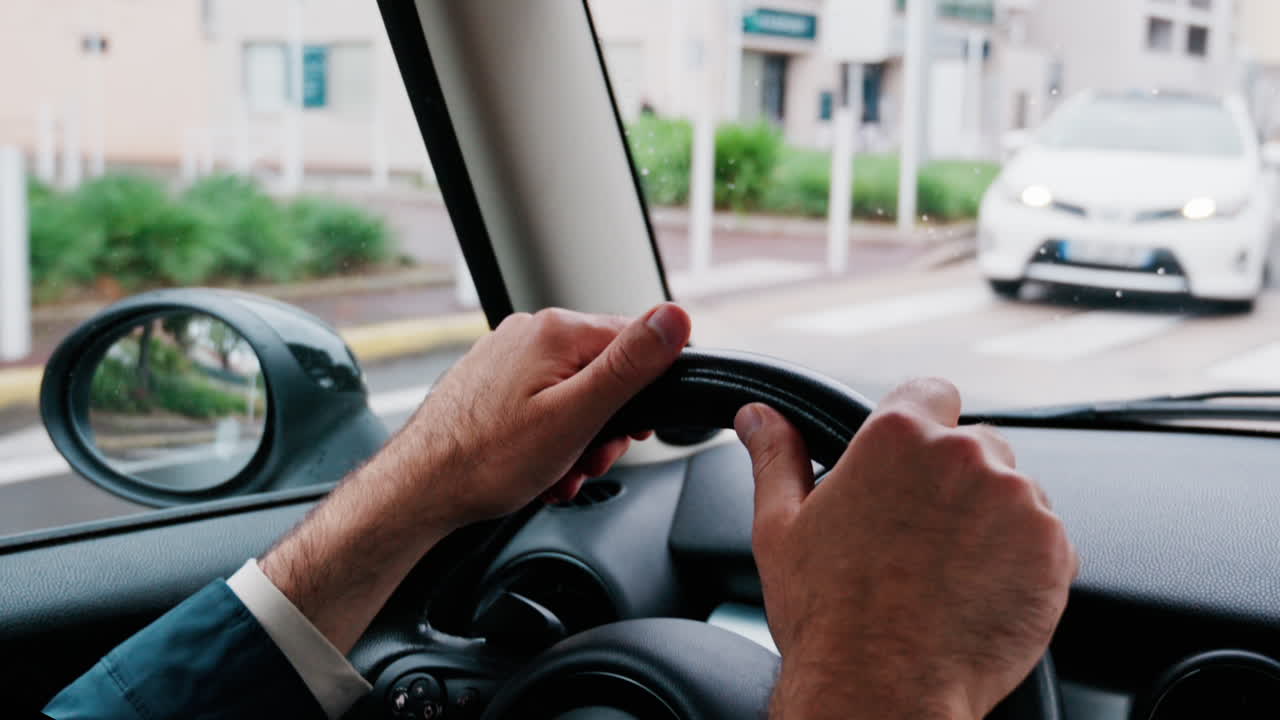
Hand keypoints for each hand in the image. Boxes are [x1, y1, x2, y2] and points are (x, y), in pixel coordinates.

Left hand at [402, 303, 691, 525]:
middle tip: (587, 460)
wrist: (418, 488)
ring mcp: (507, 356)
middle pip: (604, 372)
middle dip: (605, 425)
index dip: (644, 394)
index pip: (636, 343)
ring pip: (573, 393)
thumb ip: (630, 366)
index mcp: (557, 331)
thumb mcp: (576, 416)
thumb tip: (676, 316)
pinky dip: (549, 438)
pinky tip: (538, 468)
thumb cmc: (487, 459)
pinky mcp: (492, 381)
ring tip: (556, 472)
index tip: (631, 432)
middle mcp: (530, 333)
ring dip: (577, 439)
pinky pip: (542, 403)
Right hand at [735, 379, 1077, 719]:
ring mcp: (1017, 502)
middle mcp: (964, 456)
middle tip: (918, 536)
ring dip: (990, 519)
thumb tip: (758, 417)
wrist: (882, 692)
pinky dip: (1020, 560)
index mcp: (896, 437)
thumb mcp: (781, 528)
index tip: (910, 466)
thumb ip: (776, 457)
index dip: (919, 425)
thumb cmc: (827, 616)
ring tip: (946, 571)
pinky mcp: (1054, 550)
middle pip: (974, 445)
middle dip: (953, 480)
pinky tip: (976, 591)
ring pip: (1013, 491)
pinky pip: (1044, 538)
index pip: (931, 392)